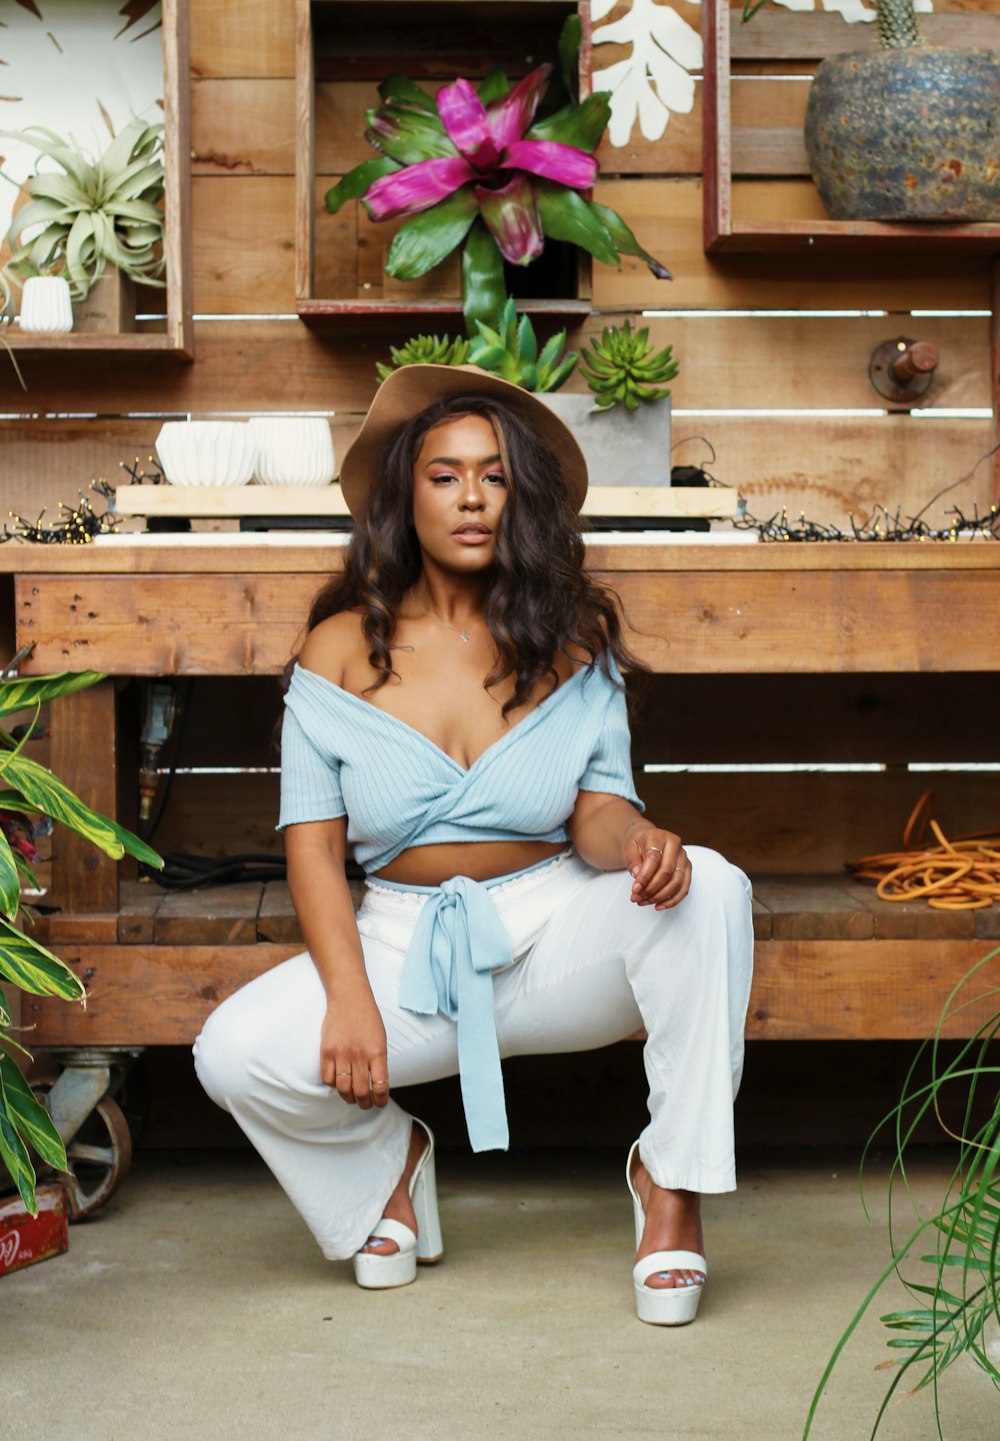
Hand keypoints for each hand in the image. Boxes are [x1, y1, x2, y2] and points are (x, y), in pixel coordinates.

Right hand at [319, 985, 389, 1109]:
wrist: (349, 998)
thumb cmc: (368, 1018)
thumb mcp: (380, 1039)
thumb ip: (378, 1061)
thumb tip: (376, 1085)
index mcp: (378, 1052)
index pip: (380, 1086)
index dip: (380, 1100)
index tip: (380, 1104)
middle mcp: (359, 1055)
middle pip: (361, 1091)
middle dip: (364, 1103)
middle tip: (365, 1105)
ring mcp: (341, 1054)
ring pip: (343, 1088)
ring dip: (348, 1098)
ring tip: (351, 1098)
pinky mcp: (326, 1051)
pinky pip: (327, 1078)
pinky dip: (333, 1085)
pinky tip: (338, 1082)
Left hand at [624, 825, 691, 910]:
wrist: (648, 840)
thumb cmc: (638, 845)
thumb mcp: (628, 849)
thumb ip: (632, 861)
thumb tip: (637, 875)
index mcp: (659, 836)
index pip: (654, 858)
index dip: (644, 876)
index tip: (634, 889)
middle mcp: (675, 845)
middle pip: (667, 871)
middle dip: (651, 888)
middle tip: (637, 898)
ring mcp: (683, 857)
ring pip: (677, 882)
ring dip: (660, 896)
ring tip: (643, 902)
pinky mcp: (687, 869)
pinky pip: (684, 888)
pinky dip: (672, 900)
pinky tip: (658, 906)